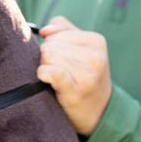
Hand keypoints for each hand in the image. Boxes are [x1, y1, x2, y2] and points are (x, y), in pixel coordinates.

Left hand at [37, 16, 111, 136]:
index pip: (56, 33)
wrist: (97, 111)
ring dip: (45, 67)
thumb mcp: (81, 48)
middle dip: (47, 57)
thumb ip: (63, 30)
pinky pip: (51, 72)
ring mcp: (88, 75)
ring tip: (55, 79)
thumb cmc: (83, 76)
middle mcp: (95, 57)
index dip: (50, 45)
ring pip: (48, 57)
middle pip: (50, 46)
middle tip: (56, 70)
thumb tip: (44, 31)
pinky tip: (46, 79)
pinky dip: (43, 74)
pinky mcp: (76, 91)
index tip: (59, 58)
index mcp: (96, 41)